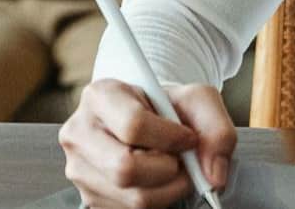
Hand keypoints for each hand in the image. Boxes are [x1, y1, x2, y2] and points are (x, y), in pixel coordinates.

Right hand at [60, 80, 233, 208]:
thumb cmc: (165, 108)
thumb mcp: (196, 100)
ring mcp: (79, 169)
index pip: (134, 126)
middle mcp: (79, 133)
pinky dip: (156, 202)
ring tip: (170, 170)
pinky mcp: (89, 198)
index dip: (171, 139)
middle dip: (168, 170)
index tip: (188, 139)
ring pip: (132, 198)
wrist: (145, 122)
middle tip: (179, 161)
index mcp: (99, 97)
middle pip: (126, 169)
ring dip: (167, 190)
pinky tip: (156, 182)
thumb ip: (216, 129)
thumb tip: (213, 175)